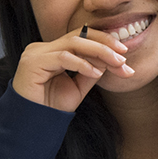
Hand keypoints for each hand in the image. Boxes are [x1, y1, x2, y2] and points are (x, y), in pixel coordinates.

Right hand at [11, 27, 132, 112]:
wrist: (34, 122)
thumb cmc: (52, 105)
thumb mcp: (79, 85)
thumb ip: (93, 69)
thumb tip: (114, 58)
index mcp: (52, 50)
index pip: (82, 37)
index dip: (105, 42)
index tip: (125, 54)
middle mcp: (42, 48)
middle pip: (79, 36)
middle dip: (106, 45)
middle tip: (124, 57)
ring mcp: (35, 53)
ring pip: (74, 43)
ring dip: (99, 52)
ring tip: (116, 64)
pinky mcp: (32, 62)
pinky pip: (63, 57)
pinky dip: (82, 64)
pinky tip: (96, 72)